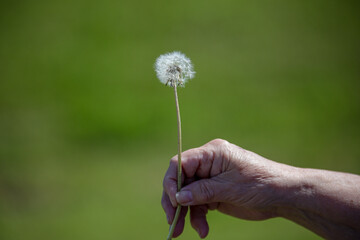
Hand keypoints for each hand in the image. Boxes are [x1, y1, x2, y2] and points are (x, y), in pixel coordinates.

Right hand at [161, 139, 288, 237]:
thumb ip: (202, 191)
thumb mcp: (230, 187)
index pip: (180, 163)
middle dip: (174, 202)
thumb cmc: (261, 183)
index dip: (172, 181)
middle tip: (172, 221)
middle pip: (180, 181)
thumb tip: (178, 198)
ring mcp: (210, 179)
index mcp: (211, 154)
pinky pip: (198, 205)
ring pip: (187, 196)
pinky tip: (202, 230)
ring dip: (185, 214)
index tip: (174, 201)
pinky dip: (197, 218)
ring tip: (182, 232)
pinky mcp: (214, 193)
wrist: (282, 196)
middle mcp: (208, 165)